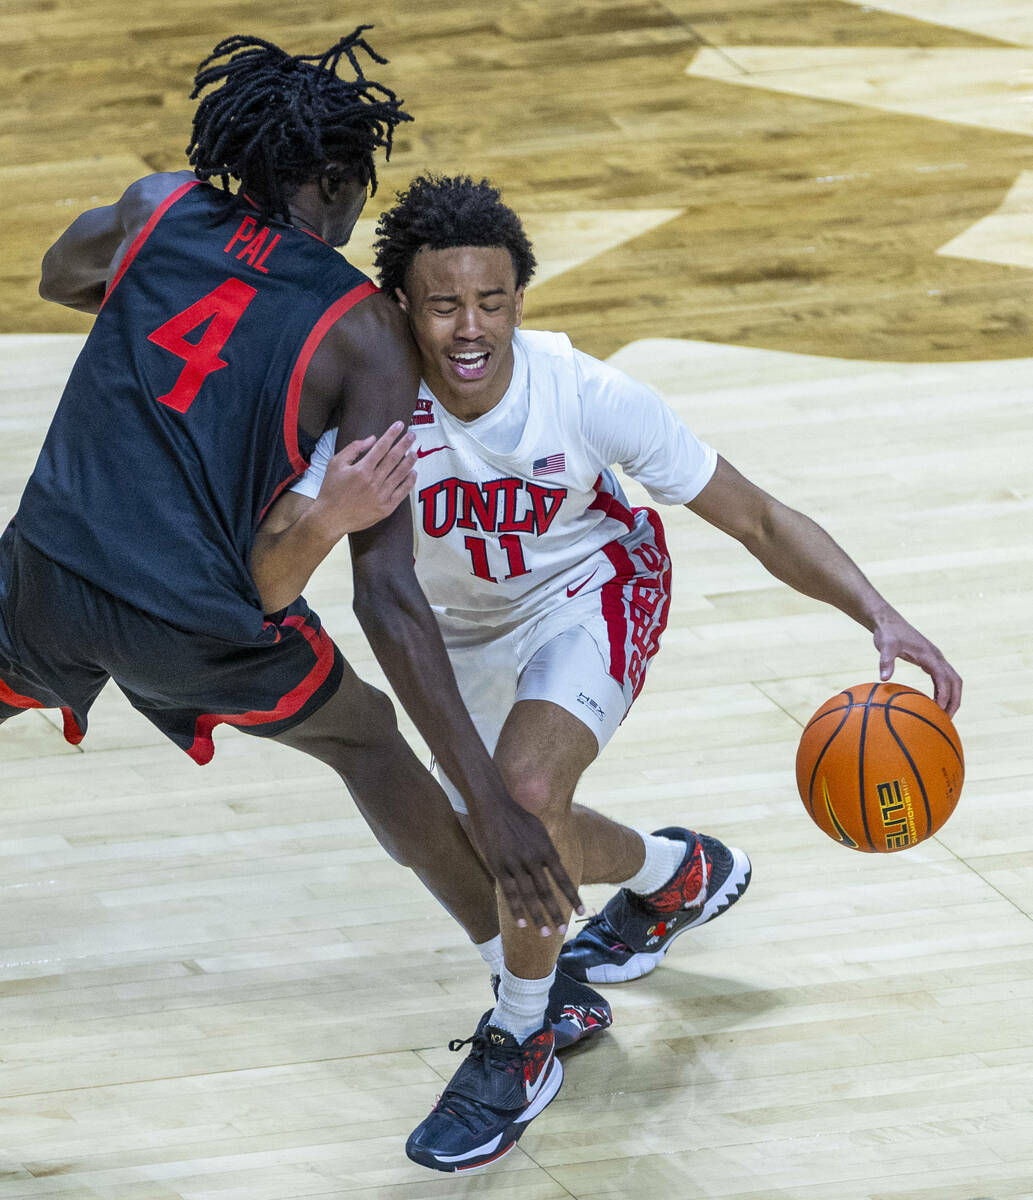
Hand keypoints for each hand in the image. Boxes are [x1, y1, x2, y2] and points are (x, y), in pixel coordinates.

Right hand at [315, 422, 415, 537]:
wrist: (330, 518)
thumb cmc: (331, 489)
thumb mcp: (335, 464)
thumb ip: (354, 449)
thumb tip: (373, 439)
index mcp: (362, 469)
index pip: (381, 447)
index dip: (392, 434)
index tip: (400, 425)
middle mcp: (374, 481)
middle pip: (394, 458)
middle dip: (404, 444)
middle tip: (412, 435)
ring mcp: (382, 495)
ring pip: (401, 474)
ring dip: (410, 461)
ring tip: (414, 452)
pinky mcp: (386, 508)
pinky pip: (402, 492)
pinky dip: (409, 481)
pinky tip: (413, 472)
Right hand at [466, 799, 584, 935]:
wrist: (493, 804)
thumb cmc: (518, 816)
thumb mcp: (540, 829)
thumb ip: (547, 849)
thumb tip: (556, 864)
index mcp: (546, 849)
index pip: (563, 878)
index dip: (572, 896)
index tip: (581, 910)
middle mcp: (533, 858)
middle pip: (547, 892)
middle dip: (556, 913)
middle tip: (562, 931)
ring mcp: (515, 863)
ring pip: (529, 896)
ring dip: (538, 917)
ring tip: (545, 934)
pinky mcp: (498, 866)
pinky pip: (509, 892)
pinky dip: (516, 909)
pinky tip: (522, 923)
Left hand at [873, 609, 961, 716]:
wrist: (888, 622)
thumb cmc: (886, 634)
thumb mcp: (885, 646)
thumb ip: (885, 661)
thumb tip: (884, 678)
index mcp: (930, 655)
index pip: (944, 678)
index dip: (944, 695)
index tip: (939, 711)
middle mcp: (937, 657)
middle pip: (955, 682)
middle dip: (954, 701)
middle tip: (946, 720)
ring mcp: (935, 659)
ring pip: (952, 681)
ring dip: (951, 698)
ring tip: (943, 716)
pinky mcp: (930, 661)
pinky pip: (942, 679)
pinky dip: (943, 692)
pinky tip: (933, 704)